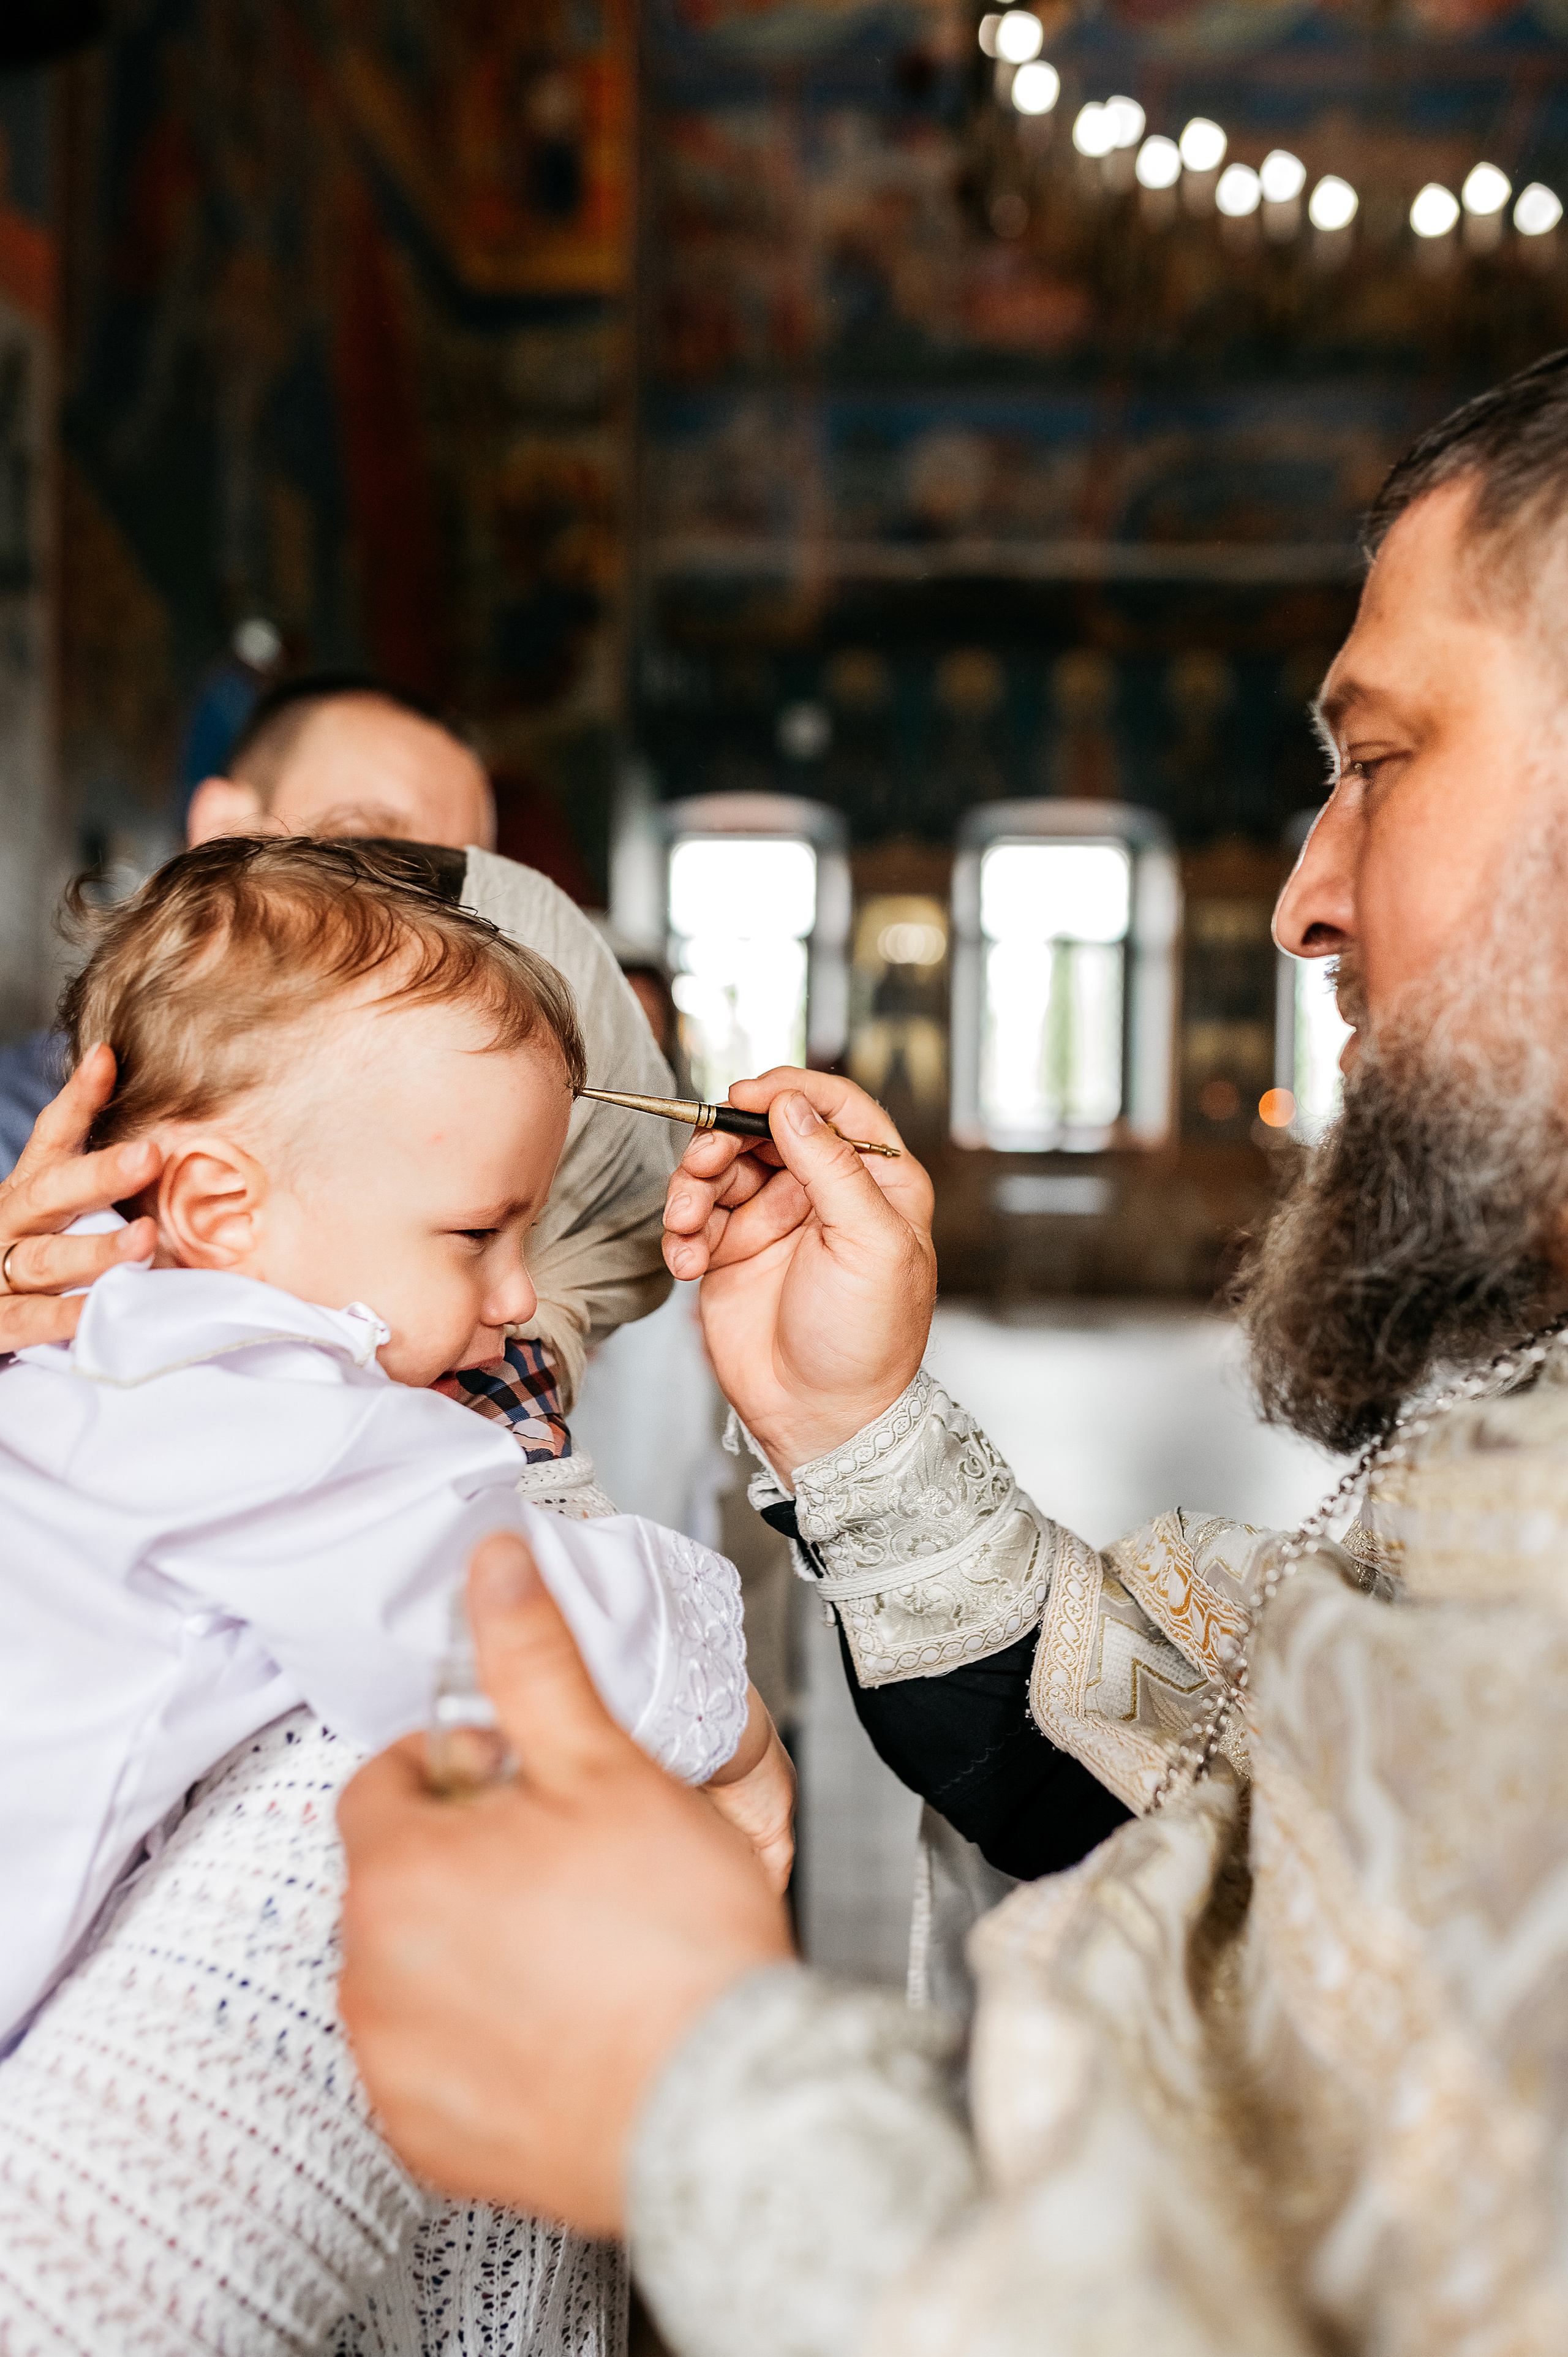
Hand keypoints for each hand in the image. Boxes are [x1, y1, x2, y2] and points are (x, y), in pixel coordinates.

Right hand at [0, 1044, 159, 1349]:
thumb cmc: (25, 1257)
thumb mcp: (55, 1213)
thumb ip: (96, 1183)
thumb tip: (158, 1138)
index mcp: (26, 1192)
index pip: (50, 1138)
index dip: (77, 1099)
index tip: (106, 1059)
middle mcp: (7, 1224)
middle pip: (51, 1193)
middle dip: (99, 1174)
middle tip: (148, 1157)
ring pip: (46, 1258)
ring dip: (95, 1250)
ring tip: (143, 1240)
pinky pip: (29, 1320)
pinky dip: (63, 1317)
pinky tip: (98, 1309)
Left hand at [337, 1532, 792, 2234]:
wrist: (722, 2103)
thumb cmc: (674, 1941)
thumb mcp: (606, 1764)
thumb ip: (533, 1658)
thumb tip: (495, 1565)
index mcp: (400, 1868)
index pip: (387, 1782)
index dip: (462, 1770)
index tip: (524, 1786)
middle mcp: (371, 1970)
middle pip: (398, 1874)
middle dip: (466, 1856)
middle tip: (565, 1864)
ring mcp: (394, 2062)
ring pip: (411, 1965)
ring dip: (467, 1945)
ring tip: (571, 1946)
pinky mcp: (424, 2133)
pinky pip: (429, 2058)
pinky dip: (476, 2036)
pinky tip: (557, 2022)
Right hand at [661, 1069, 936, 1479]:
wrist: (822, 1419)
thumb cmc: (866, 1340)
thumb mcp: (869, 1243)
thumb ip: (833, 1165)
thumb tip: (792, 1104)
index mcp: (875, 1180)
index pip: (835, 1104)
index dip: (790, 1089)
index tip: (748, 1095)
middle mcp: (823, 1191)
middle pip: (762, 1129)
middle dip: (723, 1140)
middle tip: (703, 1163)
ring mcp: (775, 1220)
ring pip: (720, 1168)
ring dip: (692, 1187)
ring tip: (687, 1224)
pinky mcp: (733, 1252)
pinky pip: (695, 1217)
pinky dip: (680, 1232)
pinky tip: (687, 1263)